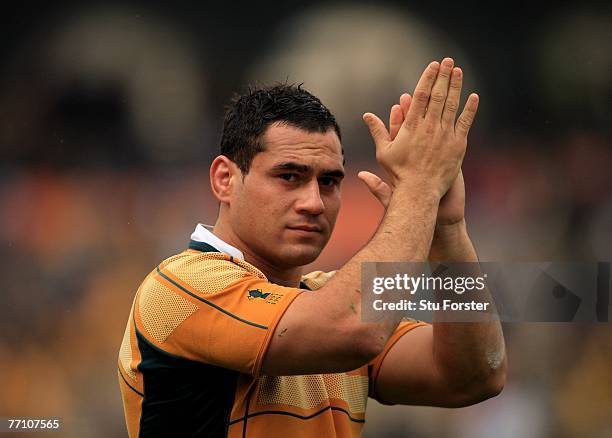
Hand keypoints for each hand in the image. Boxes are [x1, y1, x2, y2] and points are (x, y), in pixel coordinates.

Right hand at [362, 58, 477, 198]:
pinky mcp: (457, 145)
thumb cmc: (399, 174)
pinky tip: (473, 96)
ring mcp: (445, 135)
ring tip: (458, 72)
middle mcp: (429, 127)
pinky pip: (465, 123)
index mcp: (412, 126)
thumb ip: (378, 131)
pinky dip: (470, 109)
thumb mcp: (384, 152)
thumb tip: (367, 116)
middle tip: (448, 61)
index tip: (433, 66)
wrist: (419, 192)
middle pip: (438, 96)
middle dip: (443, 76)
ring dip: (456, 87)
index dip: (428, 78)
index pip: (421, 96)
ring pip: (452, 105)